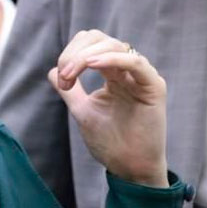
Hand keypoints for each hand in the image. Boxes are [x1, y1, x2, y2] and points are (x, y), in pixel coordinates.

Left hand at [48, 30, 168, 187]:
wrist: (129, 168)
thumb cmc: (110, 142)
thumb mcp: (83, 111)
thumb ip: (71, 90)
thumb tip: (53, 71)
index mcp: (112, 74)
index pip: (91, 44)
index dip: (71, 53)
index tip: (61, 79)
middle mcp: (128, 71)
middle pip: (101, 39)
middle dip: (75, 53)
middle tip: (65, 77)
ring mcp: (142, 78)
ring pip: (116, 46)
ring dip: (87, 57)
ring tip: (71, 75)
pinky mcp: (154, 88)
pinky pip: (136, 63)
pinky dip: (112, 59)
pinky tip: (93, 64)